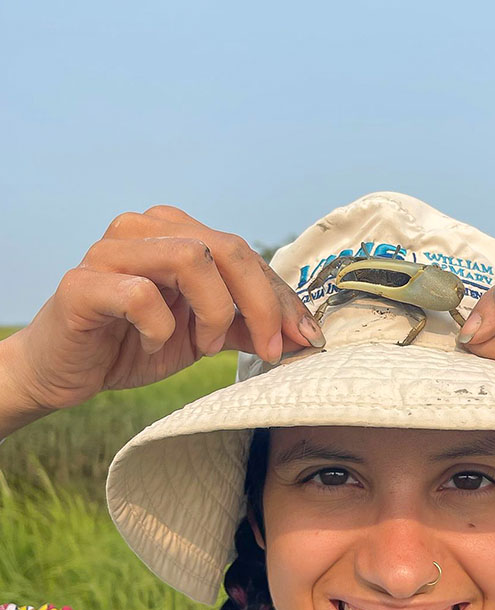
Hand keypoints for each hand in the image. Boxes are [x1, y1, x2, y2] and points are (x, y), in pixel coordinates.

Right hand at [9, 205, 323, 412]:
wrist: (65, 371)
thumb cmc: (132, 345)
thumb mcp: (201, 336)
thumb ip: (243, 325)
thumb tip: (301, 334)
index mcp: (175, 234)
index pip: (245, 254)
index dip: (282, 297)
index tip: (306, 337)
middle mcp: (144, 231)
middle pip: (227, 247)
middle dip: (262, 303)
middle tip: (270, 350)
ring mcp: (111, 252)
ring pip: (190, 259)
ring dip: (213, 311)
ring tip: (203, 345)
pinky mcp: (83, 283)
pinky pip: (140, 295)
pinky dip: (160, 328)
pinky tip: (153, 346)